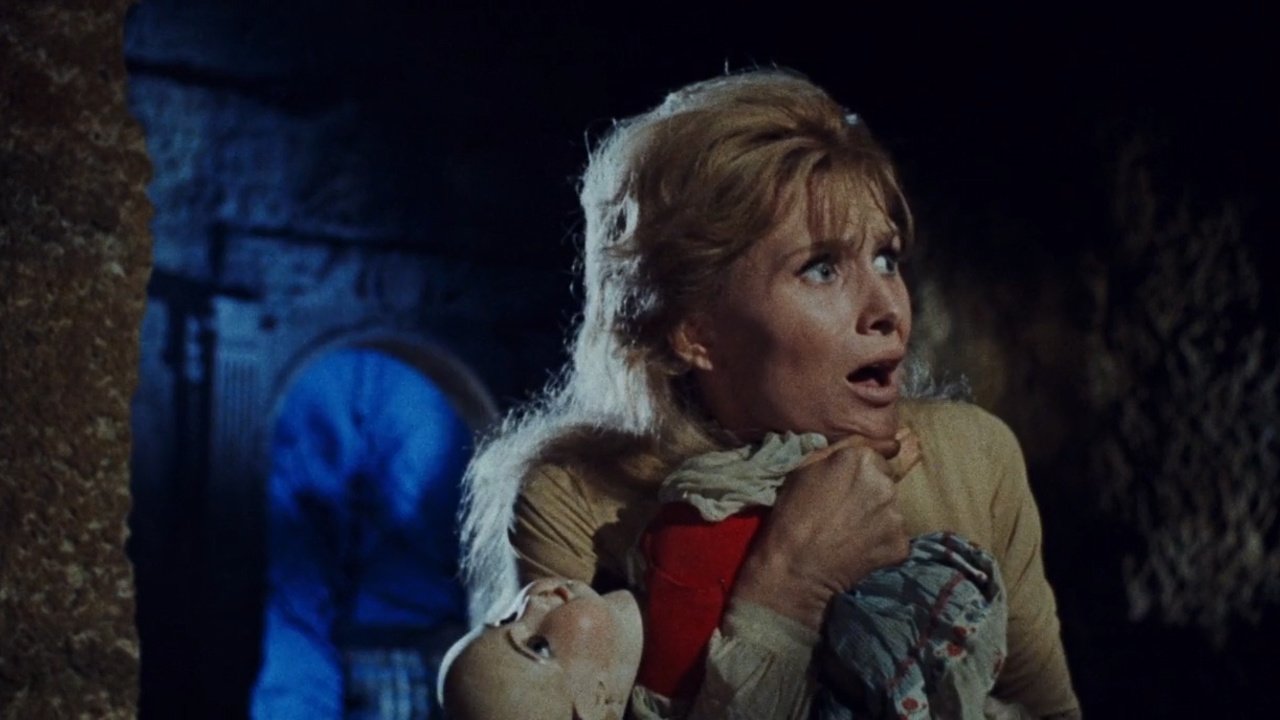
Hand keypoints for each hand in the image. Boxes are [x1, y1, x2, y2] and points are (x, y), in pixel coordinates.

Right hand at [733, 441, 909, 630]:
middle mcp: (885, 482)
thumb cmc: (792, 514)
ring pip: (891, 509)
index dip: (856, 473)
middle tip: (842, 512)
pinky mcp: (900, 544)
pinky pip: (894, 536)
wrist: (795, 568)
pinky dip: (880, 541)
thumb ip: (844, 447)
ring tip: (848, 531)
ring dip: (875, 516)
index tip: (840, 489)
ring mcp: (896, 515)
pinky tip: (857, 547)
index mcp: (861, 458)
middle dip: (869, 492)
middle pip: (886, 481)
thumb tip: (889, 443)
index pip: (875, 456)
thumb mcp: (804, 467)